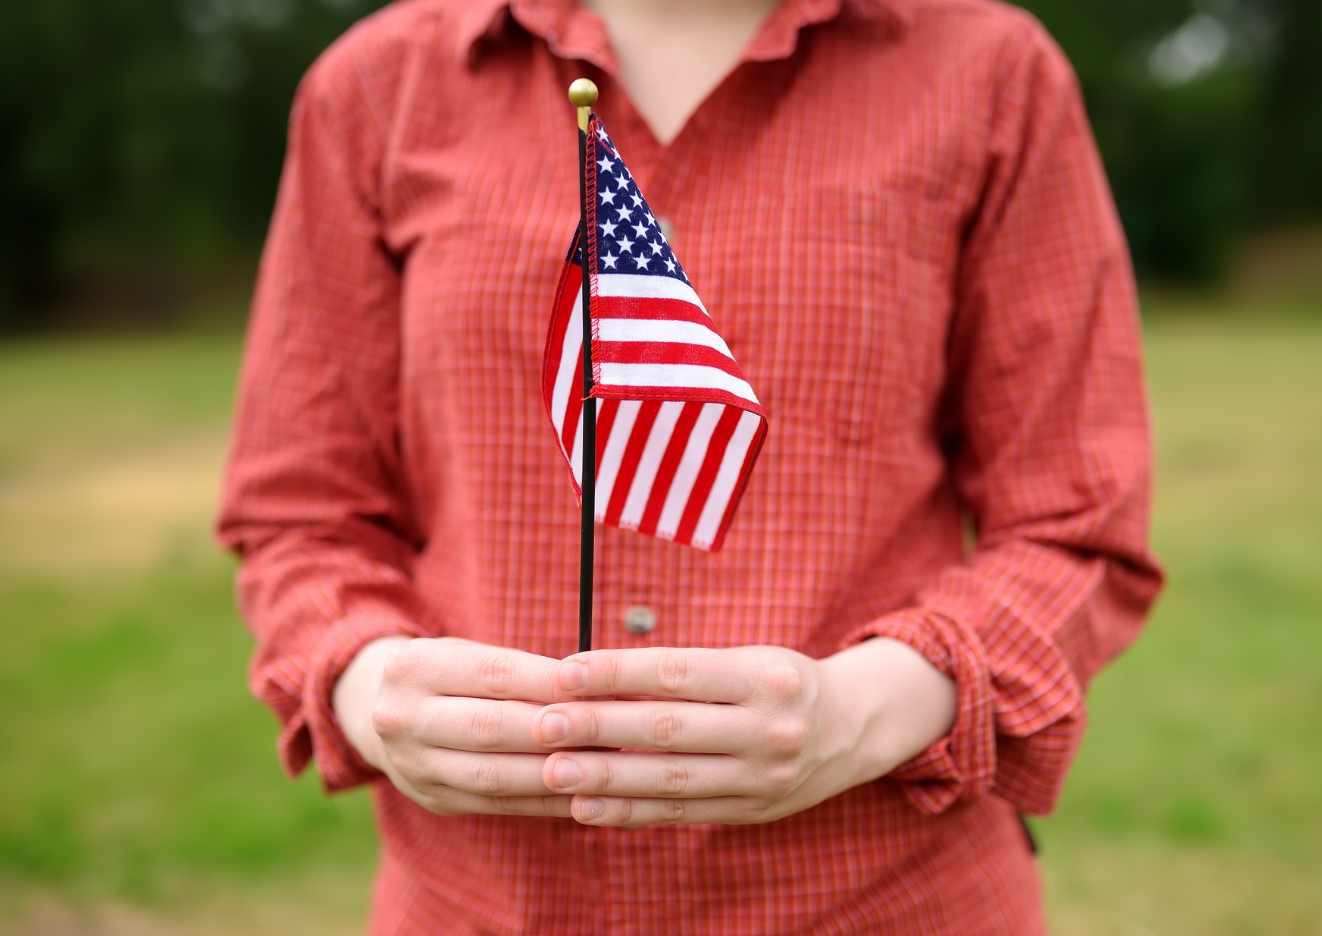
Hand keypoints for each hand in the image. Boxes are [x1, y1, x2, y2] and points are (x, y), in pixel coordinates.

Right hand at [333, 637, 579, 817]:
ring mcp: (412, 765)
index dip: (546, 681)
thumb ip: (519, 670)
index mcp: (413, 667)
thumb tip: (592, 687)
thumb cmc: (450, 675)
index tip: (595, 685)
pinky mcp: (432, 799)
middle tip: (609, 730)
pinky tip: (581, 794)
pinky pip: (497, 805)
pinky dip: (543, 800)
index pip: (492, 673)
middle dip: (554, 731)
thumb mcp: (468, 655)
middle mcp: (402, 717)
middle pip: (491, 727)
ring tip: (602, 765)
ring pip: (494, 775)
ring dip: (554, 773)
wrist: (381, 713)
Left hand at [530, 639, 955, 826]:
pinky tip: (587, 809)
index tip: (566, 670)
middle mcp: (769, 728)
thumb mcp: (745, 661)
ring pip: (671, 779)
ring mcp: (763, 776)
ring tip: (552, 770)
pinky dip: (630, 812)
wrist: (854, 728)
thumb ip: (682, 673)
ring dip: (605, 778)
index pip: (679, 672)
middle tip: (543, 723)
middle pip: (670, 729)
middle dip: (600, 727)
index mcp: (764, 676)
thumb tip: (593, 678)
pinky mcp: (752, 811)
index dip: (620, 672)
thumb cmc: (776, 682)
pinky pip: (681, 813)